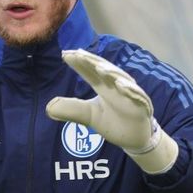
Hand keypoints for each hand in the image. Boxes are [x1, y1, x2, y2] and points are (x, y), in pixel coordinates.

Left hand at [46, 50, 177, 173]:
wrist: (134, 139)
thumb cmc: (113, 122)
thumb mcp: (89, 116)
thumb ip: (72, 109)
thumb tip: (49, 107)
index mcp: (103, 86)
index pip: (89, 71)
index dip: (78, 63)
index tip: (65, 55)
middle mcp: (117, 86)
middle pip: (104, 70)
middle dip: (92, 62)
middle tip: (79, 54)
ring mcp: (130, 95)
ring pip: (122, 79)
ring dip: (112, 73)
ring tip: (100, 68)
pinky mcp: (142, 106)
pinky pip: (137, 96)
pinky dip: (130, 90)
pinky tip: (121, 85)